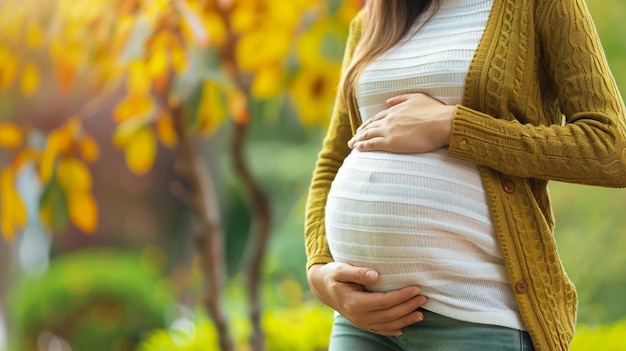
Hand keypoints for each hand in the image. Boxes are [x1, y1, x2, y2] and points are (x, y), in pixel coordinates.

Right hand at [307, 262, 426, 335]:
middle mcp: (358, 316)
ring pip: (387, 325)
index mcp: (354, 302)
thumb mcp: (341, 269)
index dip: (401, 296)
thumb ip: (357, 272)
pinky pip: (381, 330)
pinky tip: (405, 327)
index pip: (384, 301)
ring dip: (406, 320)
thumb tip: (375, 275)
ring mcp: (360, 322)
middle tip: (423, 298)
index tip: (416, 288)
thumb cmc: (333, 275)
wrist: (323, 288)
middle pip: (389, 314)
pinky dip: (394, 329)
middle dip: (408, 307)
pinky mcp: (362, 324)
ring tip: (421, 313)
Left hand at [348, 93, 454, 152]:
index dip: (368, 123)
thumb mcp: (417, 97)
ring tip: (352, 145)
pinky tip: (358, 149)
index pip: (376, 117)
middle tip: (353, 138)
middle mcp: (389, 119)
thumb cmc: (435, 111)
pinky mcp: (391, 143)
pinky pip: (372, 144)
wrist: (443, 123)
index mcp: (395, 110)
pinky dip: (363, 146)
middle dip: (360, 132)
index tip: (362, 128)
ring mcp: (389, 131)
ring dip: (358, 140)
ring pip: (368, 135)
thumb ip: (401, 98)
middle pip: (369, 126)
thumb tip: (388, 101)